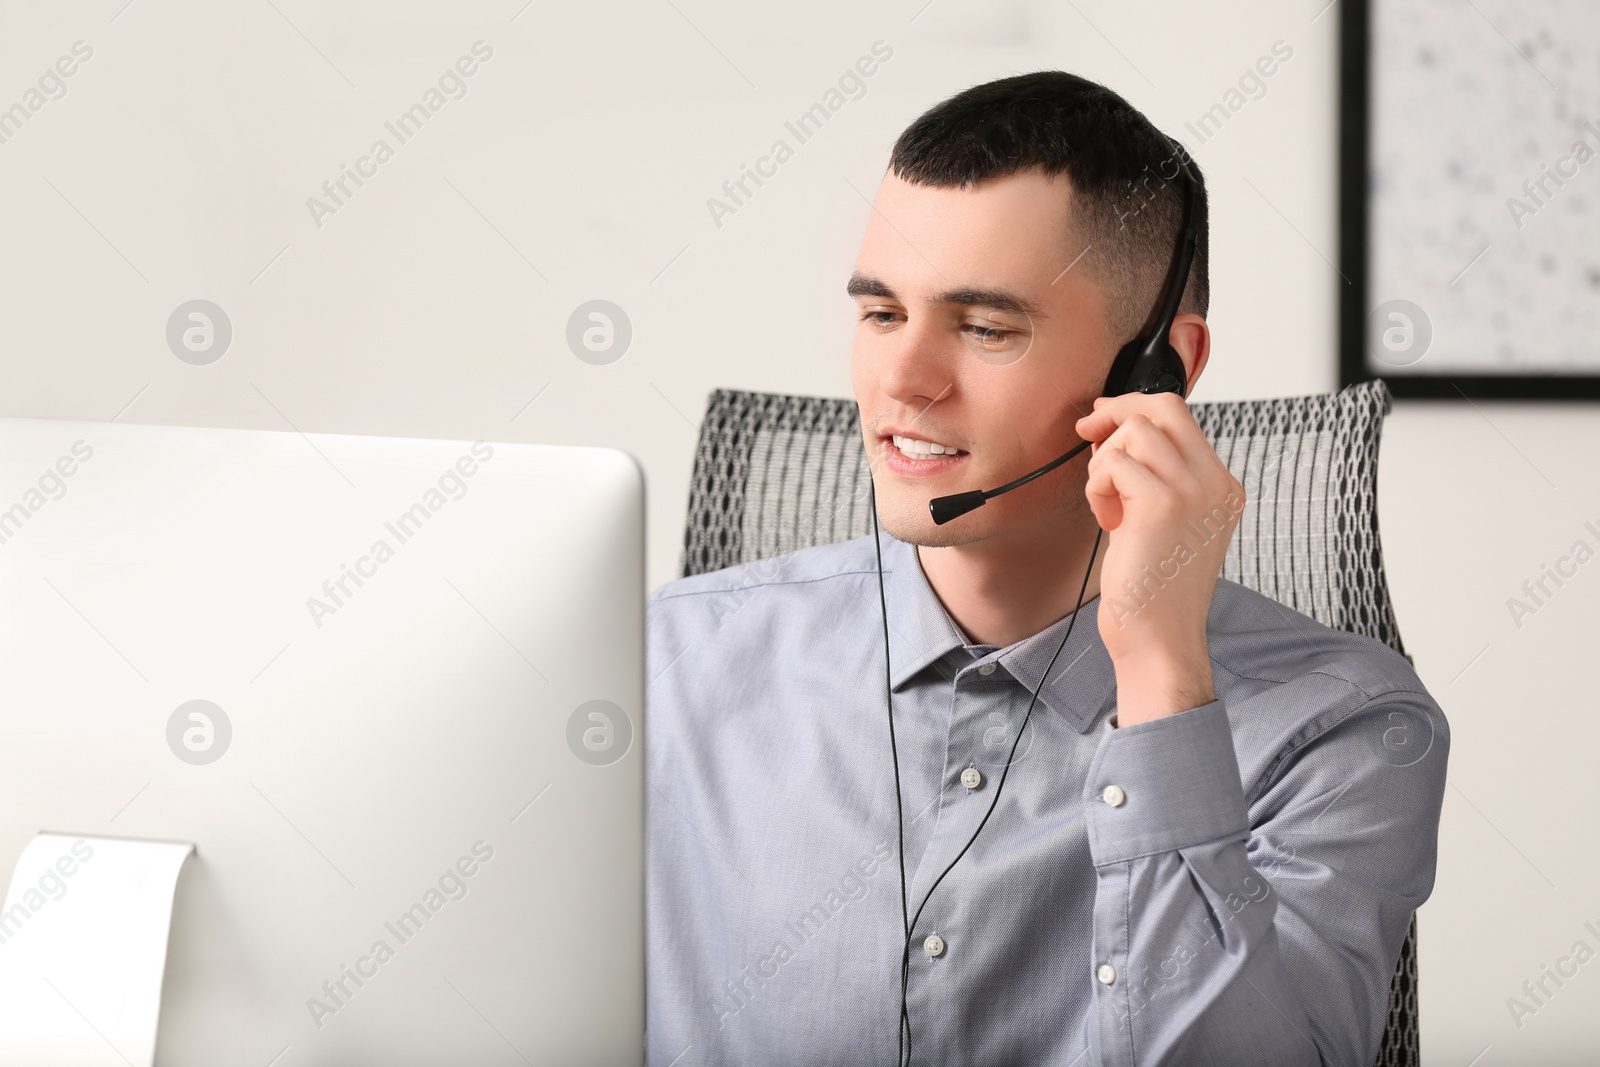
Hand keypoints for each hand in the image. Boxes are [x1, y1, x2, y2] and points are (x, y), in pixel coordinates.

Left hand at [1074, 393, 1244, 726]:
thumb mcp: (1164, 523)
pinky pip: (1113, 464)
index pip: (1181, 418)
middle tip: (1087, 433)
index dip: (1134, 410)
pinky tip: (1108, 521)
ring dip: (1104, 462)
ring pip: (1135, 431)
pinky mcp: (1161, 504)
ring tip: (1107, 504)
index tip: (1102, 421)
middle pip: (1164, 408)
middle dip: (1117, 412)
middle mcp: (1215, 483)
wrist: (1160, 640)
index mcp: (1221, 487)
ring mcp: (1192, 491)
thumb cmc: (1153, 589)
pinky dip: (1097, 487)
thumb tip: (1117, 431)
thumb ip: (1155, 479)